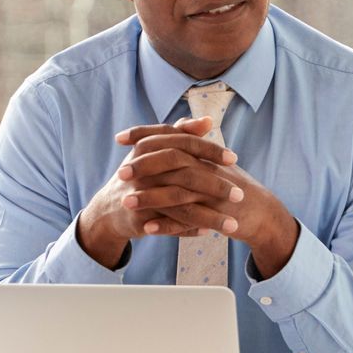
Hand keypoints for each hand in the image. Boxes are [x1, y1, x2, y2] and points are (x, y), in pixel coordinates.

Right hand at [76, 117, 240, 264]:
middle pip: (186, 175)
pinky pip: (170, 225)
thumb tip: (207, 120)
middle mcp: (144, 169)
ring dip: (209, 216)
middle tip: (241, 195)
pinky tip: (210, 232)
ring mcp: (140, 194)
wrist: (111, 209)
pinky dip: (190, 230)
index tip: (233, 159)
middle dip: (216, 186)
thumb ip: (181, 135)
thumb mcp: (156, 152)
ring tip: (233, 224)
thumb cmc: (140, 176)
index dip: (210, 150)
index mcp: (149, 148)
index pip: (184, 144)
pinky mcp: (139, 217)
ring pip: (182, 205)